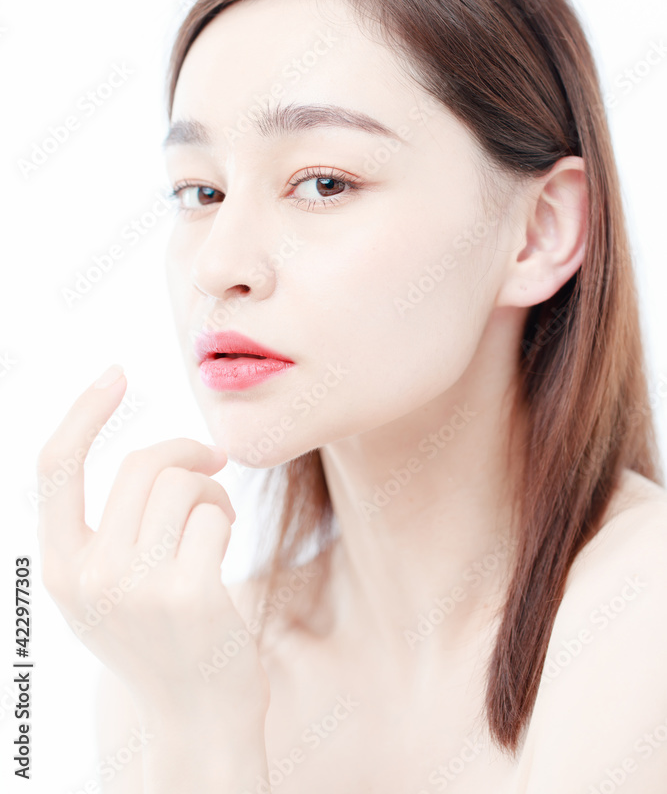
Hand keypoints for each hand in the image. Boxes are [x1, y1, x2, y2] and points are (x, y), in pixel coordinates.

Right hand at [36, 363, 270, 735]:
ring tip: (214, 524)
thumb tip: (154, 453)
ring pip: (182, 483)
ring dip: (211, 492)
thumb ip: (108, 528)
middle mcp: (87, 576)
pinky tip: (223, 548)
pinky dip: (226, 518)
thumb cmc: (163, 637)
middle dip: (186, 454)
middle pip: (140, 464)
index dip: (83, 412)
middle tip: (213, 465)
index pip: (54, 466)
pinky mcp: (187, 593)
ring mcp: (135, 587)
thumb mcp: (110, 587)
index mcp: (58, 568)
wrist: (198, 718)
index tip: (116, 373)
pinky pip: (213, 512)